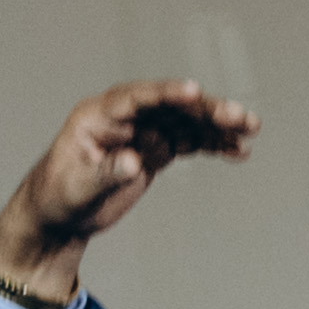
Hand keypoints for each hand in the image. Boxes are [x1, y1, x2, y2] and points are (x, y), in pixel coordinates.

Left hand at [0, 80, 253, 304]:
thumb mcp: (77, 188)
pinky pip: (189, 142)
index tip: (193, 91)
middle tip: (237, 116)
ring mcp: (142, 132)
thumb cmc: (58, 198)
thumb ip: (105, 173)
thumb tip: (133, 160)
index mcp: (98, 116)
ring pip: (186, 122)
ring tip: (251, 130)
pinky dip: (213, 145)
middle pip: (170, 106)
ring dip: (218, 125)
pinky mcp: (155, 151)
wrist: (59, 217)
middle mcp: (124, 118)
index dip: (166, 93)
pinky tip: (238, 151)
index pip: (136, 98)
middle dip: (205, 110)